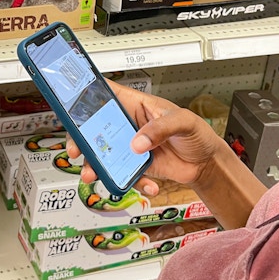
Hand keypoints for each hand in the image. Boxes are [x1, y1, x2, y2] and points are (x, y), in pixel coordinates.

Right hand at [67, 81, 224, 195]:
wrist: (207, 164)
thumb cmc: (198, 133)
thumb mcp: (183, 122)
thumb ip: (160, 128)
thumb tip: (137, 142)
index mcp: (136, 104)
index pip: (106, 94)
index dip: (86, 97)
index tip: (72, 107)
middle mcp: (128, 124)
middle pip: (94, 128)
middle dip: (80, 139)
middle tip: (75, 150)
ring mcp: (129, 146)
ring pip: (102, 154)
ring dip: (96, 166)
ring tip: (94, 174)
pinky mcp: (134, 166)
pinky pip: (122, 174)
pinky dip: (129, 182)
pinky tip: (146, 184)